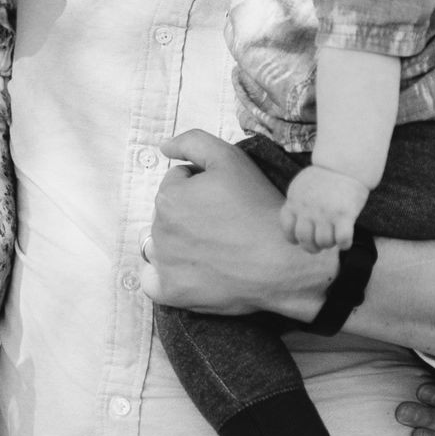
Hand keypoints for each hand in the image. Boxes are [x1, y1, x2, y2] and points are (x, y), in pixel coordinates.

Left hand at [139, 130, 333, 317]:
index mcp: (168, 197)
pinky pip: (152, 282)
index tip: (225, 198)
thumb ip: (192, 142)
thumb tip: (164, 147)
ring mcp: (164, 265)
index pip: (177, 182)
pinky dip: (163, 275)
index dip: (202, 185)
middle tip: (224, 223)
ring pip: (161, 244)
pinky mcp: (172, 293)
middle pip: (169, 213)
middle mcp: (159, 230)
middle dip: (189, 213)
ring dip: (178, 242)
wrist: (283, 261)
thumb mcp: (229, 158)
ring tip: (212, 247)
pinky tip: (185, 270)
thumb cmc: (258, 207)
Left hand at [282, 164, 371, 252]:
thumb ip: (296, 204)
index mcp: (294, 202)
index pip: (287, 229)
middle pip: (304, 240)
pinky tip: (345, 240)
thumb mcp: (301, 186)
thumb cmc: (324, 177)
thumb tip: (294, 223)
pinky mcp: (344, 214)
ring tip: (333, 238)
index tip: (302, 238)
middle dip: (312, 247)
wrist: (344, 164)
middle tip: (320, 245)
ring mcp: (325, 212)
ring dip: (329, 245)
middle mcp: (307, 209)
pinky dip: (345, 244)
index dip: (294, 238)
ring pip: (324, 242)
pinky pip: (342, 239)